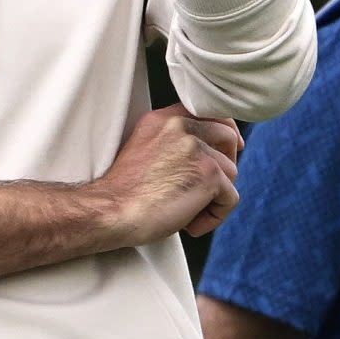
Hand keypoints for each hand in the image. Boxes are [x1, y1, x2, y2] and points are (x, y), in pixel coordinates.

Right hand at [97, 105, 241, 241]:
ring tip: (184, 213)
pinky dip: (214, 217)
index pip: (210, 113)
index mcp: (164, 119)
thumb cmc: (124, 193)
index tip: (232, 146)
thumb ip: (175, 142)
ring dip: (213, 198)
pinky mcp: (209, 175)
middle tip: (207, 190)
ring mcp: (197, 149)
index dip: (225, 132)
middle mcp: (181, 127)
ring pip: (231, 173)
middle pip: (229, 138)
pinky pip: (231, 199)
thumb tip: (213, 152)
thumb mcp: (147, 149)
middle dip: (226, 165)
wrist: (108, 211)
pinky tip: (189, 225)